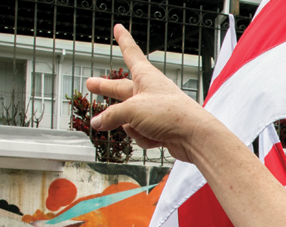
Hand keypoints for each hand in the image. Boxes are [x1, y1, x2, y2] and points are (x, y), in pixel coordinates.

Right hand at [86, 25, 214, 163]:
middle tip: (91, 84)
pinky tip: (156, 138)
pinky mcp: (159, 128)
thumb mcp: (132, 111)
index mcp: (146, 77)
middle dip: (106, 88)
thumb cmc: (170, 114)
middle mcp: (150, 91)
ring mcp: (154, 110)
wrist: (194, 137)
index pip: (131, 53)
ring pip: (129, 119)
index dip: (123, 40)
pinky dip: (145, 138)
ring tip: (144, 128)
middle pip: (121, 88)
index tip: (119, 28)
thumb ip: (111, 116)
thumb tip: (97, 122)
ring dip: (132, 127)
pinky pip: (140, 133)